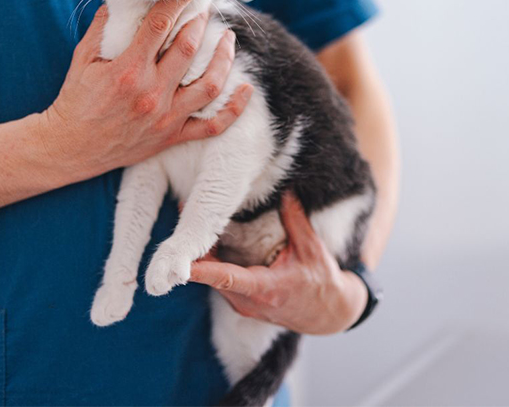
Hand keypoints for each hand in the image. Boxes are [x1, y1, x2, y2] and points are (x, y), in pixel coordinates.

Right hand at [38, 0, 252, 182]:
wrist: (70, 147)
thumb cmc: (75, 100)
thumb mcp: (83, 58)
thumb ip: (104, 26)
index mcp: (128, 70)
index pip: (161, 23)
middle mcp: (151, 93)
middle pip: (189, 48)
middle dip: (202, 21)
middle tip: (208, 8)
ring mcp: (165, 117)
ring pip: (210, 84)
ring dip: (225, 58)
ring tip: (229, 40)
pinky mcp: (172, 137)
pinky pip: (213, 126)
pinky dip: (234, 108)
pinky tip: (246, 89)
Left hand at [189, 194, 368, 334]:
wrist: (328, 316)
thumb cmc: (321, 283)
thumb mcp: (312, 250)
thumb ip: (296, 221)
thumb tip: (286, 192)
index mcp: (266, 290)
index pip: (227, 279)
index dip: (202, 270)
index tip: (180, 263)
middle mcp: (248, 302)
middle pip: (212, 275)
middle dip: (196, 247)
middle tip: (185, 212)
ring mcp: (243, 306)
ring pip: (213, 279)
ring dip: (203, 254)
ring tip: (193, 220)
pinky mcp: (241, 304)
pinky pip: (220, 282)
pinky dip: (212, 263)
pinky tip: (209, 240)